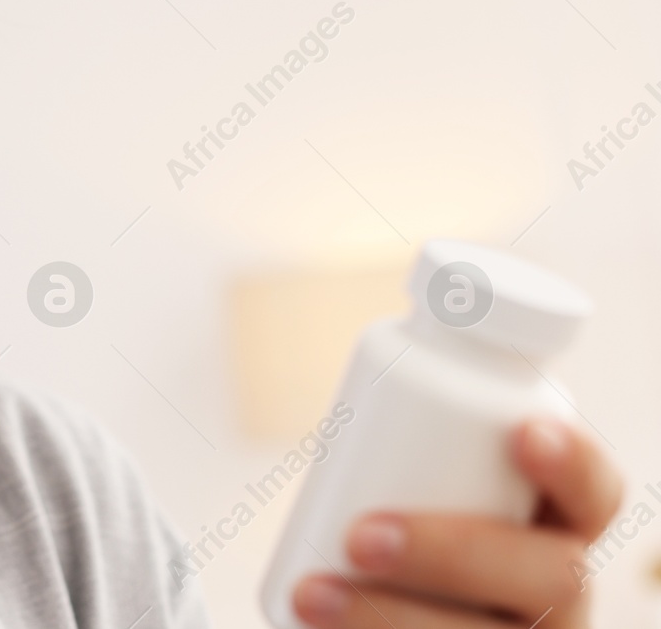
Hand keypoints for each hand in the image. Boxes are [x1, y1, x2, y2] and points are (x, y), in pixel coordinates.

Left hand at [293, 417, 622, 627]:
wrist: (376, 625)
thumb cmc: (393, 526)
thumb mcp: (415, 476)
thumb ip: (409, 423)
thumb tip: (384, 309)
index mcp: (557, 527)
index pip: (598, 495)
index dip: (577, 464)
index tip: (525, 431)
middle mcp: (561, 599)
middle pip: (550, 579)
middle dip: (454, 552)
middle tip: (362, 535)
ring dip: (390, 624)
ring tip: (308, 596)